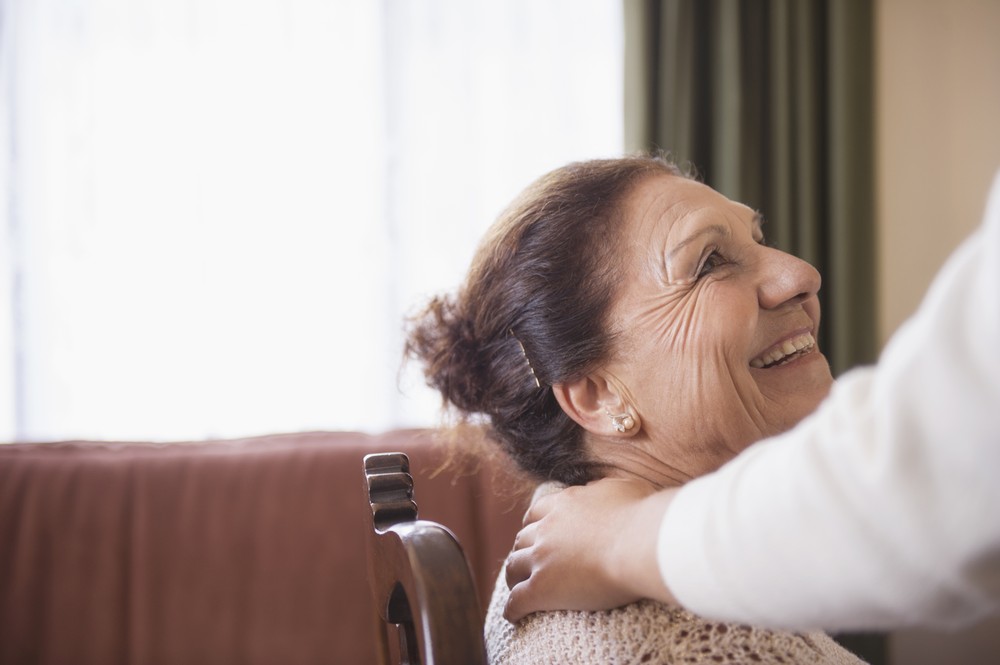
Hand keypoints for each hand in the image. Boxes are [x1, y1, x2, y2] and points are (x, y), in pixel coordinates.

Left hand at [503, 477, 679, 621]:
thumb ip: (603, 488)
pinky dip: (512, 608)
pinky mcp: (542, 588)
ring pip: (514, 566)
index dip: (534, 525)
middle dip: (522, 549)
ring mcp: (541, 558)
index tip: (536, 533)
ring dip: (513, 576)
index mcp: (564, 504)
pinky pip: (517, 600)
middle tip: (527, 561)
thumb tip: (595, 489)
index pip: (537, 513)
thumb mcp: (622, 488)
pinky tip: (514, 616)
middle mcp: (547, 528)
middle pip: (522, 538)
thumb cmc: (640, 516)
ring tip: (516, 586)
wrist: (640, 544)